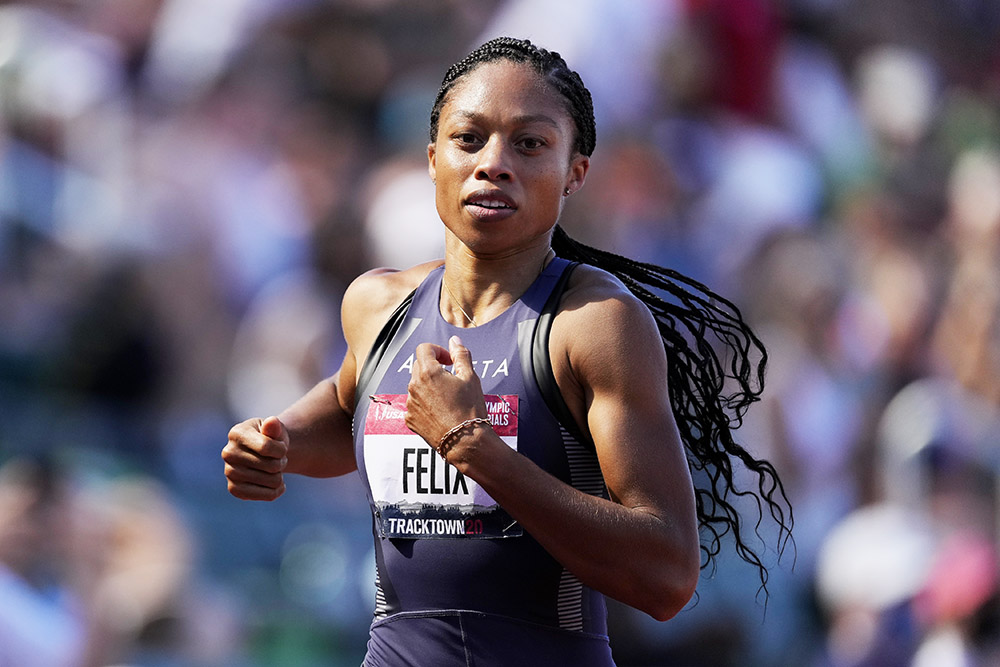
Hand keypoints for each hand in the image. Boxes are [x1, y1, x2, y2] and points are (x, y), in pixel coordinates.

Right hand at [222, 416, 287, 499]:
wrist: (265, 453)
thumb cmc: (272, 437)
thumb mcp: (276, 429)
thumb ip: (275, 426)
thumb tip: (272, 422)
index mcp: (237, 433)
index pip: (267, 448)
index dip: (282, 449)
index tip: (282, 446)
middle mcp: (228, 453)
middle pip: (271, 466)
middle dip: (282, 462)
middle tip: (277, 458)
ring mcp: (229, 472)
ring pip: (272, 482)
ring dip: (280, 475)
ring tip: (273, 468)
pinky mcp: (234, 489)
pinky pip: (267, 496)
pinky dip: (277, 490)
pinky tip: (276, 483)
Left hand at [405, 335, 485, 454]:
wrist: (465, 442)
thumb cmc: (470, 409)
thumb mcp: (470, 377)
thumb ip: (460, 355)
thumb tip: (454, 341)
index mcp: (428, 372)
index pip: (424, 348)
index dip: (438, 350)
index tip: (449, 361)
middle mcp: (414, 386)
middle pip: (419, 366)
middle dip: (434, 367)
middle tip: (451, 379)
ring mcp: (410, 404)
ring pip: (416, 386)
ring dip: (429, 386)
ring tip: (448, 398)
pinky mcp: (410, 419)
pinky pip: (415, 404)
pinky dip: (425, 403)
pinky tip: (441, 411)